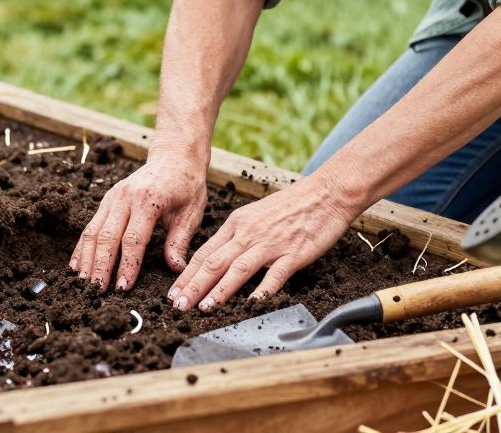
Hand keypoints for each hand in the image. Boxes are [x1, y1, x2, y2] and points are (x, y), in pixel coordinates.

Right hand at [70, 150, 208, 291]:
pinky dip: (82, 247)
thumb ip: (179, 242)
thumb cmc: (186, 185)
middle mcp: (125, 197)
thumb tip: (176, 269)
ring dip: (86, 259)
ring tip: (83, 283)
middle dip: (100, 266)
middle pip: (107, 237)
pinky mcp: (107, 199)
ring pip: (93, 232)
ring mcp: (113, 197)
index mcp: (148, 200)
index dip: (127, 266)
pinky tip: (76, 266)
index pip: (133, 239)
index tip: (123, 288)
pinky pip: (90, 225)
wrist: (174, 156)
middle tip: (97, 291)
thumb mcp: (191, 213)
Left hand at [168, 176, 361, 311]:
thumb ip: (238, 236)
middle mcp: (249, 233)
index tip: (173, 293)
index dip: (187, 275)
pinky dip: (262, 290)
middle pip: (214, 262)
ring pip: (238, 269)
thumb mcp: (256, 215)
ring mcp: (271, 244)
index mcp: (237, 224)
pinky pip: (275, 274)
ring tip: (205, 307)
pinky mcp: (294, 253)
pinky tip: (252, 305)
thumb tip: (218, 258)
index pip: (205, 253)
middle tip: (178, 306)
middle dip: (193, 286)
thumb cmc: (292, 206)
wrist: (326, 193)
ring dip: (220, 290)